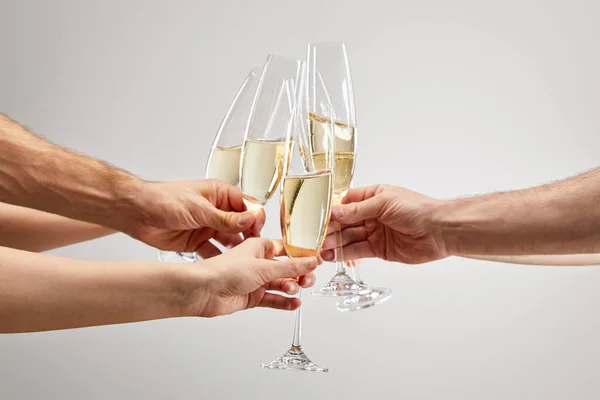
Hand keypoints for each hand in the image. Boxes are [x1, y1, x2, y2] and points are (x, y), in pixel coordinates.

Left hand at [130, 179, 265, 257]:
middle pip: (241, 225)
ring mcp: (207, 227)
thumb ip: (224, 218)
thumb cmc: (163, 199)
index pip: (246, 206)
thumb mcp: (198, 208)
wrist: (136, 213)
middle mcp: (216, 210)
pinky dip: (220, 260)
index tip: (257, 231)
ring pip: (229, 240)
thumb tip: (248, 220)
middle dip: (248, 236)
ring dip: (236, 249)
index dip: (254, 218)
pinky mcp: (197, 242)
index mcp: (219, 194)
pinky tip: (225, 267)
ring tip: (243, 261)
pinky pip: (214, 252)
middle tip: (254, 249)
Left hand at [185, 238, 318, 317]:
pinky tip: (294, 304)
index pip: (287, 250)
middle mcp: (258, 262)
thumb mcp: (263, 267)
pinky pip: (273, 299)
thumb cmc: (225, 271)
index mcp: (259, 246)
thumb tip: (310, 262)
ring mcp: (255, 280)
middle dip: (299, 274)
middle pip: (286, 268)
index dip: (302, 255)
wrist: (204, 291)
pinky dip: (284, 302)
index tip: (316, 261)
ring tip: (297, 290)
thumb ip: (290, 267)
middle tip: (308, 280)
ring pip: (281, 284)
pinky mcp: (252, 297)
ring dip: (291, 288)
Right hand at [321, 184, 447, 263]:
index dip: (331, 211)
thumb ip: (357, 210)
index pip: (345, 202)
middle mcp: (371, 214)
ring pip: (349, 238)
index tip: (317, 218)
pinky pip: (358, 251)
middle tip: (314, 238)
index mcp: (373, 196)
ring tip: (319, 250)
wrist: (440, 231)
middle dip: (330, 230)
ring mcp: (374, 232)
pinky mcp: (379, 249)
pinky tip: (333, 256)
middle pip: (344, 222)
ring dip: (334, 244)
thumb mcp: (384, 203)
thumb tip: (334, 212)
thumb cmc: (417, 209)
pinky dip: (345, 254)